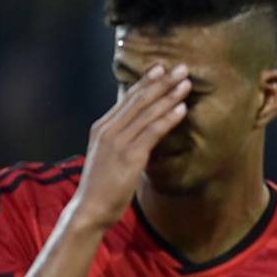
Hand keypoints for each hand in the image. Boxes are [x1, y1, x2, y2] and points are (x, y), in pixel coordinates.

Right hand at [70, 63, 191, 228]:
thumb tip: (140, 131)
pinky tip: (181, 109)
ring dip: (169, 96)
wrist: (90, 208)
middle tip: (181, 68)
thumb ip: (122, 140)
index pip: (127, 99)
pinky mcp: (130, 156)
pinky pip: (152, 132)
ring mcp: (118, 142)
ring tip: (186, 84)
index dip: (146, 82)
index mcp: (102, 127)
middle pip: (139, 100)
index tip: (162, 68)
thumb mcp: (109, 156)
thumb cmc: (102, 186)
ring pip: (147, 113)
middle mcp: (108, 130)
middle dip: (162, 83)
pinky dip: (168, 118)